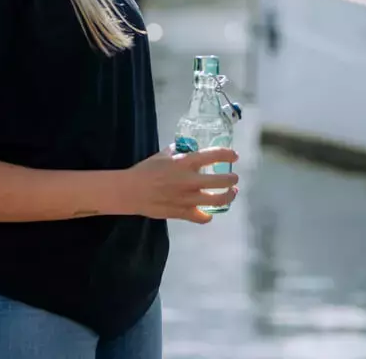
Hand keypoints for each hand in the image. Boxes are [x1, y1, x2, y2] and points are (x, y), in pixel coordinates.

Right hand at [122, 146, 238, 223]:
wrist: (130, 191)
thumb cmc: (146, 170)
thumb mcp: (164, 155)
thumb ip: (179, 151)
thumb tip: (189, 147)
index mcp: (185, 162)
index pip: (214, 155)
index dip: (228, 154)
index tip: (235, 156)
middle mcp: (190, 180)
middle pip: (222, 181)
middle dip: (232, 179)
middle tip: (234, 178)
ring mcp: (188, 198)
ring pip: (217, 201)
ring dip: (228, 196)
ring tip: (231, 193)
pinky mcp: (182, 212)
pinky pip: (202, 217)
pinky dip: (208, 215)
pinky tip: (209, 212)